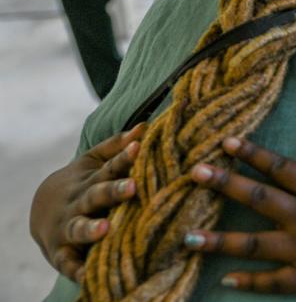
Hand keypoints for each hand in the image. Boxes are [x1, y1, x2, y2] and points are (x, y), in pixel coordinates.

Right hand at [29, 124, 144, 281]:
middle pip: (96, 196)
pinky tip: (88, 276)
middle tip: (133, 187)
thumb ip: (117, 145)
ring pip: (78, 228)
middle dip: (113, 191)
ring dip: (90, 229)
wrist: (43, 211)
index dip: (124, 157)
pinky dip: (77, 270)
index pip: (110, 167)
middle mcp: (79, 204)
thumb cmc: (83, 182)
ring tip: (105, 229)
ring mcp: (68, 229)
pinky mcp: (62, 254)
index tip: (139, 146)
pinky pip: (69, 264)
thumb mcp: (94, 161)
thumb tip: (146, 125)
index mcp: (92, 181)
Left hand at [185, 114, 295, 294]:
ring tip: (186, 235)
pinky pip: (271, 282)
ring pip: (252, 244)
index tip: (223, 142)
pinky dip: (247, 281)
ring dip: (217, 240)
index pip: (277, 166)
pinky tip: (223, 278)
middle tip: (192, 173)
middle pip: (256, 198)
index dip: (250, 153)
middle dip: (223, 184)